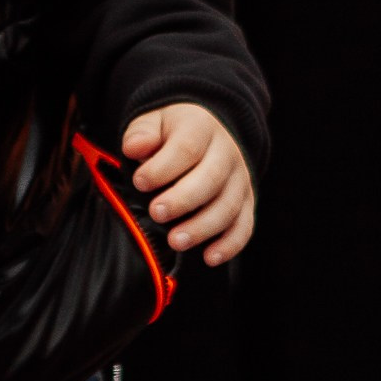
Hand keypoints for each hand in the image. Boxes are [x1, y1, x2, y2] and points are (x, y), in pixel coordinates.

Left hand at [122, 103, 253, 264]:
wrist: (207, 133)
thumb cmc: (172, 134)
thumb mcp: (154, 123)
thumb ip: (142, 133)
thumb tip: (134, 148)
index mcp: (202, 128)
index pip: (186, 148)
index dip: (163, 167)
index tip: (140, 182)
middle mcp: (227, 153)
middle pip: (211, 178)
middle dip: (183, 199)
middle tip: (156, 213)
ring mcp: (240, 180)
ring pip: (228, 206)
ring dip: (202, 227)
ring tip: (175, 241)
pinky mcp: (246, 203)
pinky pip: (244, 226)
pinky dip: (229, 245)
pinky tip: (209, 257)